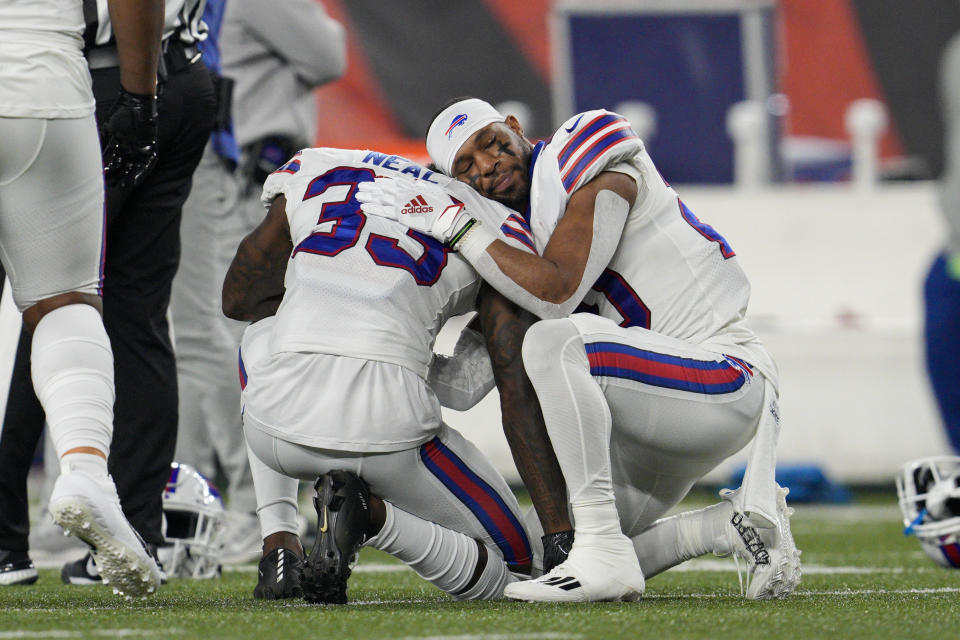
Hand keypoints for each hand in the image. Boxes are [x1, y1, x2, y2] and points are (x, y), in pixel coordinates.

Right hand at [100, 86, 158, 188]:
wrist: (135, 105)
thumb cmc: (120, 115)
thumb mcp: (108, 130)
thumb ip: (102, 143)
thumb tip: (93, 156)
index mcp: (119, 145)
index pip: (113, 162)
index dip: (109, 171)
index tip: (103, 178)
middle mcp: (130, 150)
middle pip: (124, 167)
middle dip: (118, 176)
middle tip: (111, 184)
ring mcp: (140, 150)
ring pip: (133, 168)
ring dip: (129, 178)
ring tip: (122, 186)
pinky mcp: (151, 150)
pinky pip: (147, 165)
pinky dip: (141, 173)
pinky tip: (135, 181)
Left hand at [356, 177, 473, 244]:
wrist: (447, 218)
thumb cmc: (444, 205)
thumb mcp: (435, 189)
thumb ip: (422, 185)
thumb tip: (415, 182)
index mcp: (412, 186)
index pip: (394, 182)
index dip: (382, 181)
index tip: (374, 181)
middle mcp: (404, 192)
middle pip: (383, 188)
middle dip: (371, 187)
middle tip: (360, 186)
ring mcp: (401, 203)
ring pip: (380, 198)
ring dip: (368, 196)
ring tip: (357, 195)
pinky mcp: (400, 215)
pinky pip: (382, 211)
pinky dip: (372, 208)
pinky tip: (362, 206)